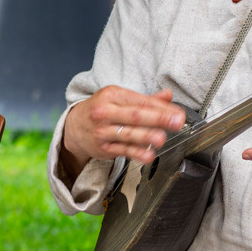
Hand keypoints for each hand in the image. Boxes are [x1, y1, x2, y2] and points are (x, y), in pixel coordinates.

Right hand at [62, 85, 186, 171]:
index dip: (161, 107)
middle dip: (158, 119)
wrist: (74, 127)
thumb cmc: (101, 110)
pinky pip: (122, 150)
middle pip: (135, 115)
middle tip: (176, 122)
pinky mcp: (103, 147)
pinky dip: (137, 154)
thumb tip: (168, 95)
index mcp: (113, 95)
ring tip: (162, 139)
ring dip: (147, 137)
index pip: (141, 101)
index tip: (178, 113)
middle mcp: (106, 112)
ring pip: (128, 134)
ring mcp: (103, 130)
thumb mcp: (119, 99)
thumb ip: (145, 100)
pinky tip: (148, 155)